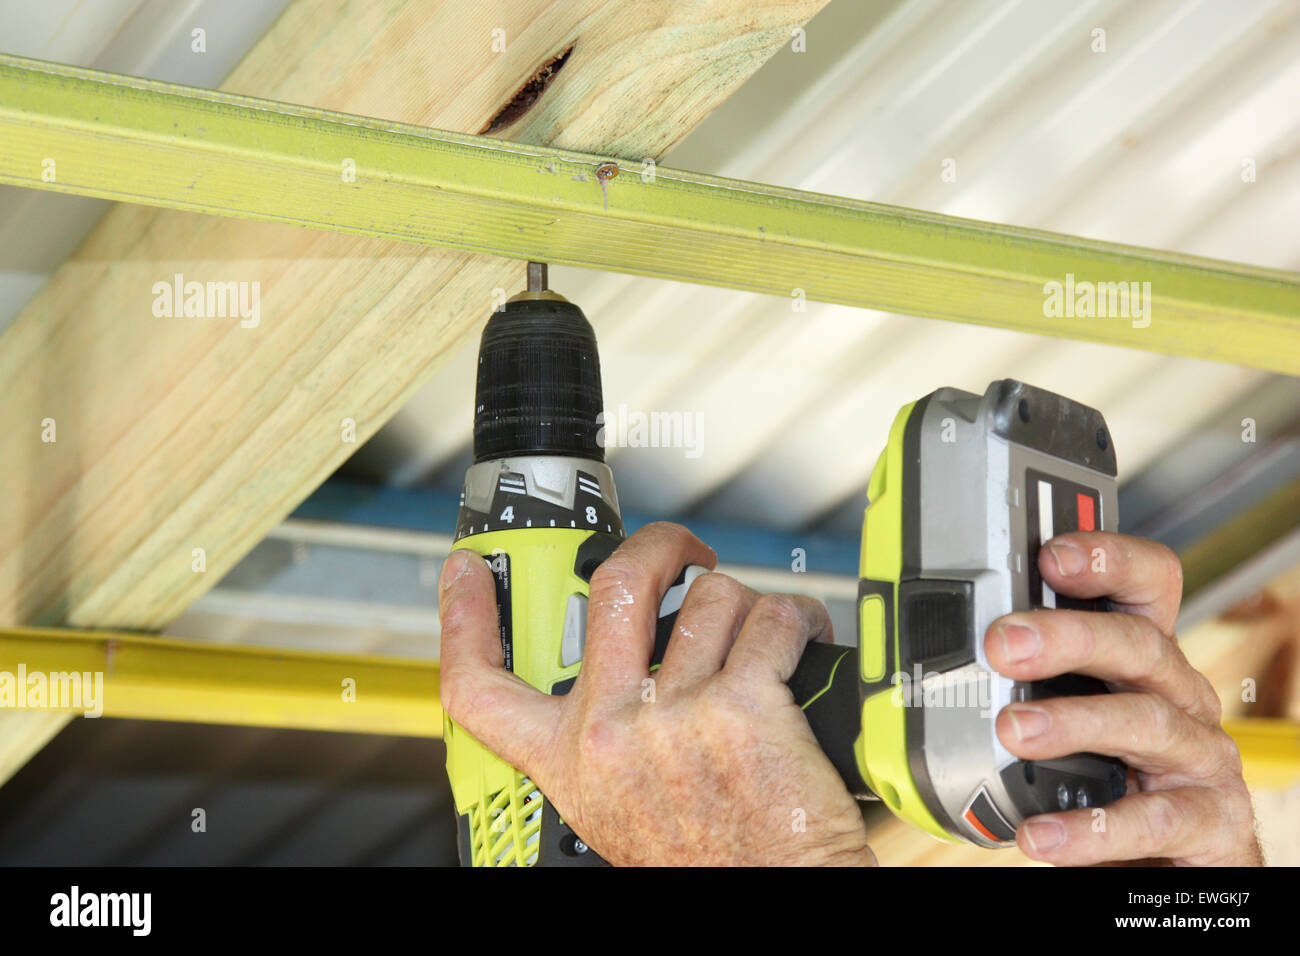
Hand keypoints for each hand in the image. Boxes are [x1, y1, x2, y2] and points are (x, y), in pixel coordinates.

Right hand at [439, 521, 873, 865]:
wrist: (775, 897)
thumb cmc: (713, 860)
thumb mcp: (617, 806)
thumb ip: (604, 738)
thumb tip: (627, 664)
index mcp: (570, 761)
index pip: (482, 686)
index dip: (464, 619)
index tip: (469, 572)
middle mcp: (613, 732)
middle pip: (616, 588)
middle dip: (660, 546)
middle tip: (683, 552)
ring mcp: (677, 714)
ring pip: (712, 599)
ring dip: (747, 607)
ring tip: (762, 639)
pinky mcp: (745, 704)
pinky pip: (774, 618)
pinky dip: (798, 620)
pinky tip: (800, 643)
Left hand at [984, 531, 1260, 865]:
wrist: (1163, 858)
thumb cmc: (1107, 775)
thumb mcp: (1067, 711)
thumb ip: (1018, 680)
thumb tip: (921, 657)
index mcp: (1141, 657)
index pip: (1143, 584)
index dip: (1107, 559)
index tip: (1050, 555)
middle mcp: (1177, 695)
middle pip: (1137, 642)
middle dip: (1069, 636)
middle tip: (1003, 643)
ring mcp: (1197, 756)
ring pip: (1143, 721)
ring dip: (1074, 722)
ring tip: (1012, 730)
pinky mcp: (1208, 820)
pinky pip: (1152, 820)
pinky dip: (1092, 828)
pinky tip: (1041, 834)